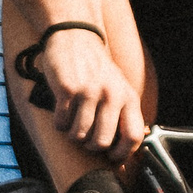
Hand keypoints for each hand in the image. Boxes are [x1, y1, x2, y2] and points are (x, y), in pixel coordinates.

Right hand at [35, 28, 146, 161]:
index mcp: (128, 97)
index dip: (121, 153)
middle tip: (85, 135)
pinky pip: (61, 123)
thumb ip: (123, 114)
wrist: (76, 37)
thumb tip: (125, 150)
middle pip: (101, 142)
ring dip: (72, 134)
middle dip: (90, 145)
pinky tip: (62, 110)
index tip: (111, 156)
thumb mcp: (119, 88)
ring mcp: (89, 92)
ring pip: (79, 136)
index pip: (133, 136)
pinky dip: (59, 123)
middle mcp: (111, 95)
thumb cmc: (96, 69)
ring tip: (73, 120)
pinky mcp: (68, 89)